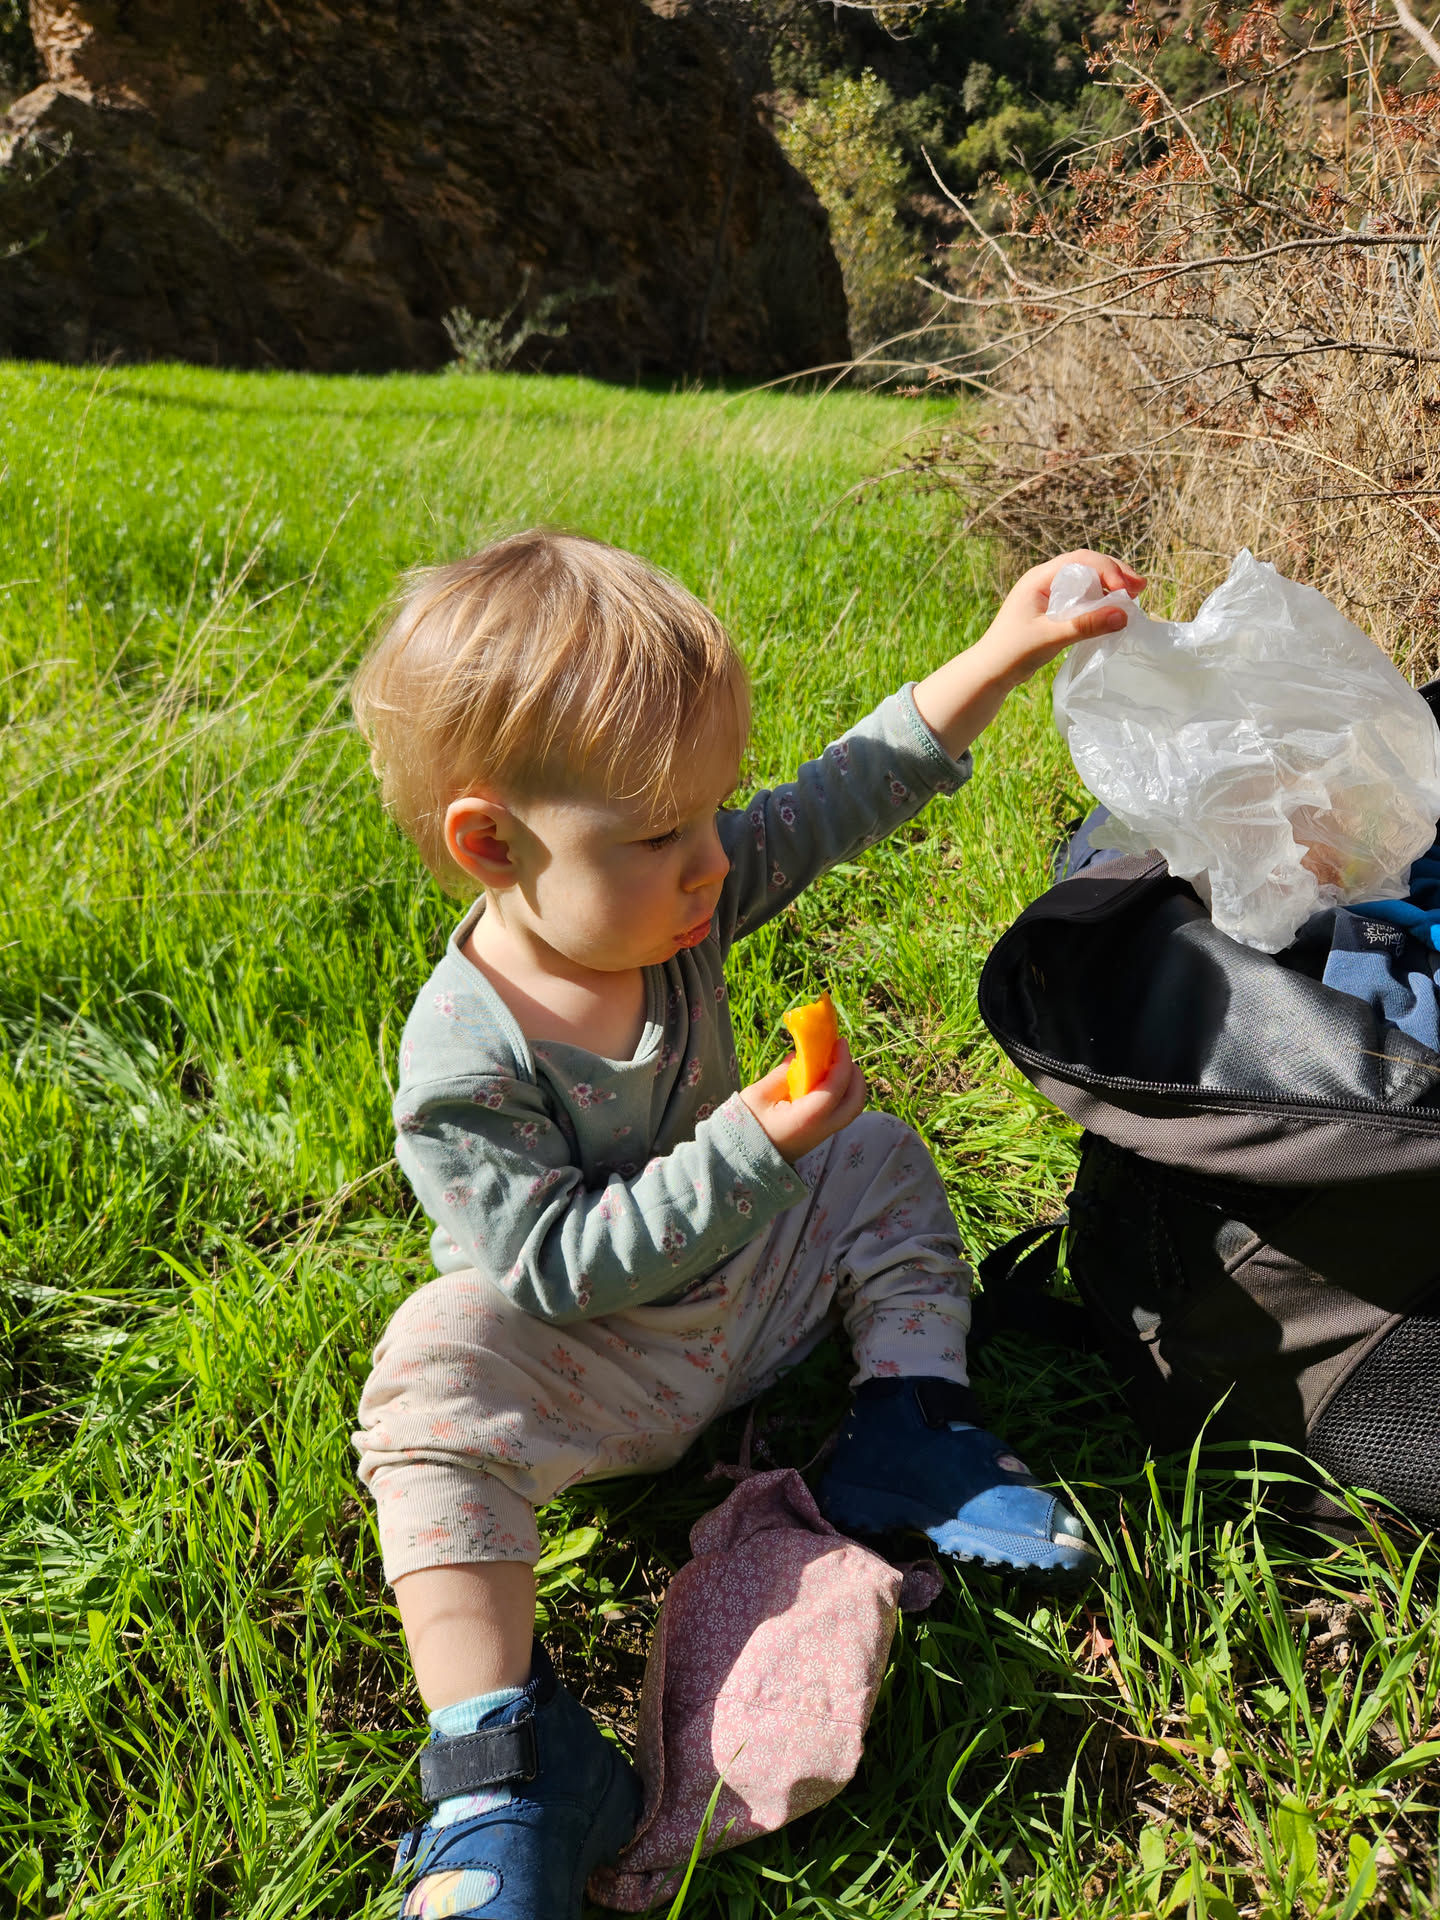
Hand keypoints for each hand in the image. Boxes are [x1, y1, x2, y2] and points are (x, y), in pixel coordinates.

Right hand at [740, 1037, 867, 1164]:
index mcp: (808, 1117)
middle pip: (855, 1101)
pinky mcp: (818, 1135)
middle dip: (855, 1075)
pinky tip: (823, 1081)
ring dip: (850, 1085)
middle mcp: (822, 1128)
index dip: (842, 1061)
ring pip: (851, 1109)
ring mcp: (822, 1134)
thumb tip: (799, 1056)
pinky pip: (839, 1112)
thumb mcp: (758, 1096)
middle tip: (841, 1054)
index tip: (839, 1042)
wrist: (741, 1160)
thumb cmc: (745, 1127)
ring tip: (833, 1066)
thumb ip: (781, 1074)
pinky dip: (840, 1094)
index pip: (837, 1087)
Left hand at [974, 550, 1146, 689]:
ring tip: (1133, 597)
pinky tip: (1114, 611)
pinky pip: (1082, 597)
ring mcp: (1049, 594)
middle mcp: (1044, 580)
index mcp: (1039, 578)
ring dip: (1110, 587)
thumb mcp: (1051, 637)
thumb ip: (1086, 625)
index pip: (1080, 560)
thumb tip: (1124, 614)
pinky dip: (1100, 601)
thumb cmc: (1013, 652)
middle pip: (1086, 565)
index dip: (1107, 569)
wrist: (990, 672)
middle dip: (1114, 574)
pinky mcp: (1053, 610)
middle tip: (1140, 588)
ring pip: (1086, 581)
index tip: (1125, 589)